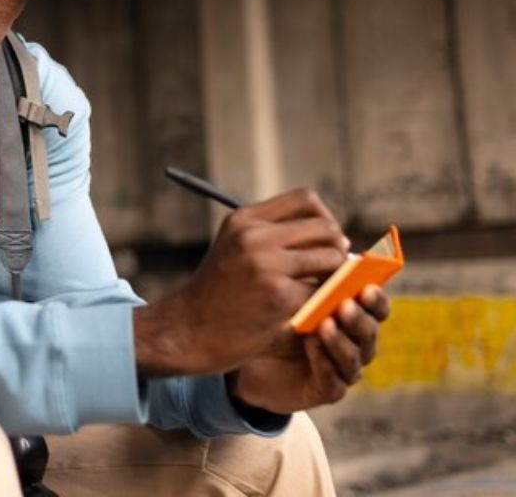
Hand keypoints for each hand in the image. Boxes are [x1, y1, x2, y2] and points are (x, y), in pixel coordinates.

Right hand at [134, 189, 348, 376]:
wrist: (188, 330)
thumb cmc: (219, 293)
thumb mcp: (236, 248)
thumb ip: (276, 236)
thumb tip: (341, 238)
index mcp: (244, 219)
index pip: (306, 199)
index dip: (324, 217)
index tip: (322, 240)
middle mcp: (254, 236)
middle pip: (325, 226)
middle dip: (336, 248)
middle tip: (329, 269)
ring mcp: (266, 265)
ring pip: (331, 257)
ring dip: (335, 276)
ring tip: (321, 290)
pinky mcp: (279, 296)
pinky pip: (324, 292)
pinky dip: (323, 302)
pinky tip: (310, 310)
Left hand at [228, 285, 390, 413]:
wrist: (249, 355)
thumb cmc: (275, 316)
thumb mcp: (290, 293)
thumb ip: (312, 277)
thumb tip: (327, 248)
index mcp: (353, 315)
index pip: (375, 305)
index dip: (375, 297)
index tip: (366, 284)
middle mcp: (354, 342)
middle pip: (369, 330)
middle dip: (359, 317)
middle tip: (346, 303)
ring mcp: (343, 368)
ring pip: (354, 356)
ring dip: (341, 339)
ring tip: (325, 323)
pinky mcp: (326, 390)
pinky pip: (333, 381)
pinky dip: (325, 363)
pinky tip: (312, 345)